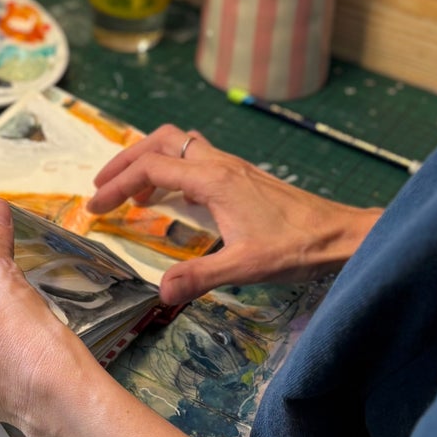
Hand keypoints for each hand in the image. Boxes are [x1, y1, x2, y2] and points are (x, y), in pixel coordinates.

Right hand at [87, 124, 378, 305]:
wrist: (341, 235)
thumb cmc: (297, 248)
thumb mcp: (245, 267)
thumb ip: (199, 278)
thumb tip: (160, 293)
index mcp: (214, 179)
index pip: (152, 168)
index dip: (118, 185)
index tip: (95, 206)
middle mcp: (220, 164)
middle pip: (161, 143)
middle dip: (126, 160)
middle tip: (103, 187)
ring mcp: (233, 167)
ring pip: (180, 145)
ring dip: (150, 160)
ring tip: (132, 192)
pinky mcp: (243, 176)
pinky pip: (197, 159)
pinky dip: (173, 170)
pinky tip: (174, 200)